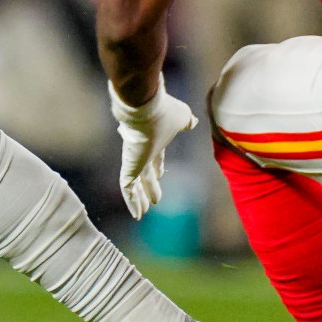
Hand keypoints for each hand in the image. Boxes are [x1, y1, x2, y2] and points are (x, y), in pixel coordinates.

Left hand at [110, 85, 196, 220]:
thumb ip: (186, 121)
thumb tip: (193, 122)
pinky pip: (128, 188)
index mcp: (155, 140)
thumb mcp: (181, 117)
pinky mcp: (128, 166)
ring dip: (139, 198)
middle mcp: (143, 151)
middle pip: (145, 172)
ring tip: (142, 213)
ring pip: (135, 183)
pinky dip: (132, 201)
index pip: (156, 156)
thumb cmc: (164, 112)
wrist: (145, 106)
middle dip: (150, 186)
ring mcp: (134, 159)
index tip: (161, 175)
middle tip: (154, 201)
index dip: (158, 166)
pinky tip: (137, 214)